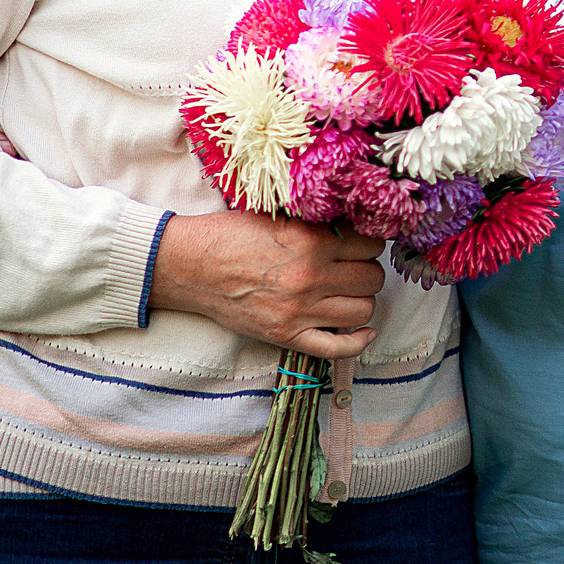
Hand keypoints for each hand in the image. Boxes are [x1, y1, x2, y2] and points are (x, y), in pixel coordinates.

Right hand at [150, 212, 385, 357]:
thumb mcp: (281, 215)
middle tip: (353, 267)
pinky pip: (337, 348)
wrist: (190, 266)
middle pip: (372, 278)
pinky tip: (363, 331)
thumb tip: (357, 222)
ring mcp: (299, 310)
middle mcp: (310, 277)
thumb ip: (319, 222)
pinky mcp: (285, 335)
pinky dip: (357, 342)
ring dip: (361, 300)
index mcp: (311, 241)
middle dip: (367, 270)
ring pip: (363, 310)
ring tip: (347, 291)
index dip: (369, 242)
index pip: (371, 244)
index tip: (360, 244)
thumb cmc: (232, 235)